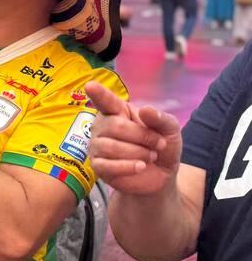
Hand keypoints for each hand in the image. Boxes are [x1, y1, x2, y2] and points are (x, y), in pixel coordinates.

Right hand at [85, 81, 177, 195]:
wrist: (161, 175)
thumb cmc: (161, 147)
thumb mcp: (169, 130)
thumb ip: (161, 118)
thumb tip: (145, 110)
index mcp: (117, 112)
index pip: (106, 101)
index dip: (98, 94)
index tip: (90, 86)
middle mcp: (103, 127)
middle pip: (115, 126)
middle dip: (143, 136)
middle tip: (158, 144)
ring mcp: (97, 147)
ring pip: (111, 146)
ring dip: (138, 153)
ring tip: (150, 157)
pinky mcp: (98, 166)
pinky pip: (108, 165)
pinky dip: (128, 166)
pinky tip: (141, 167)